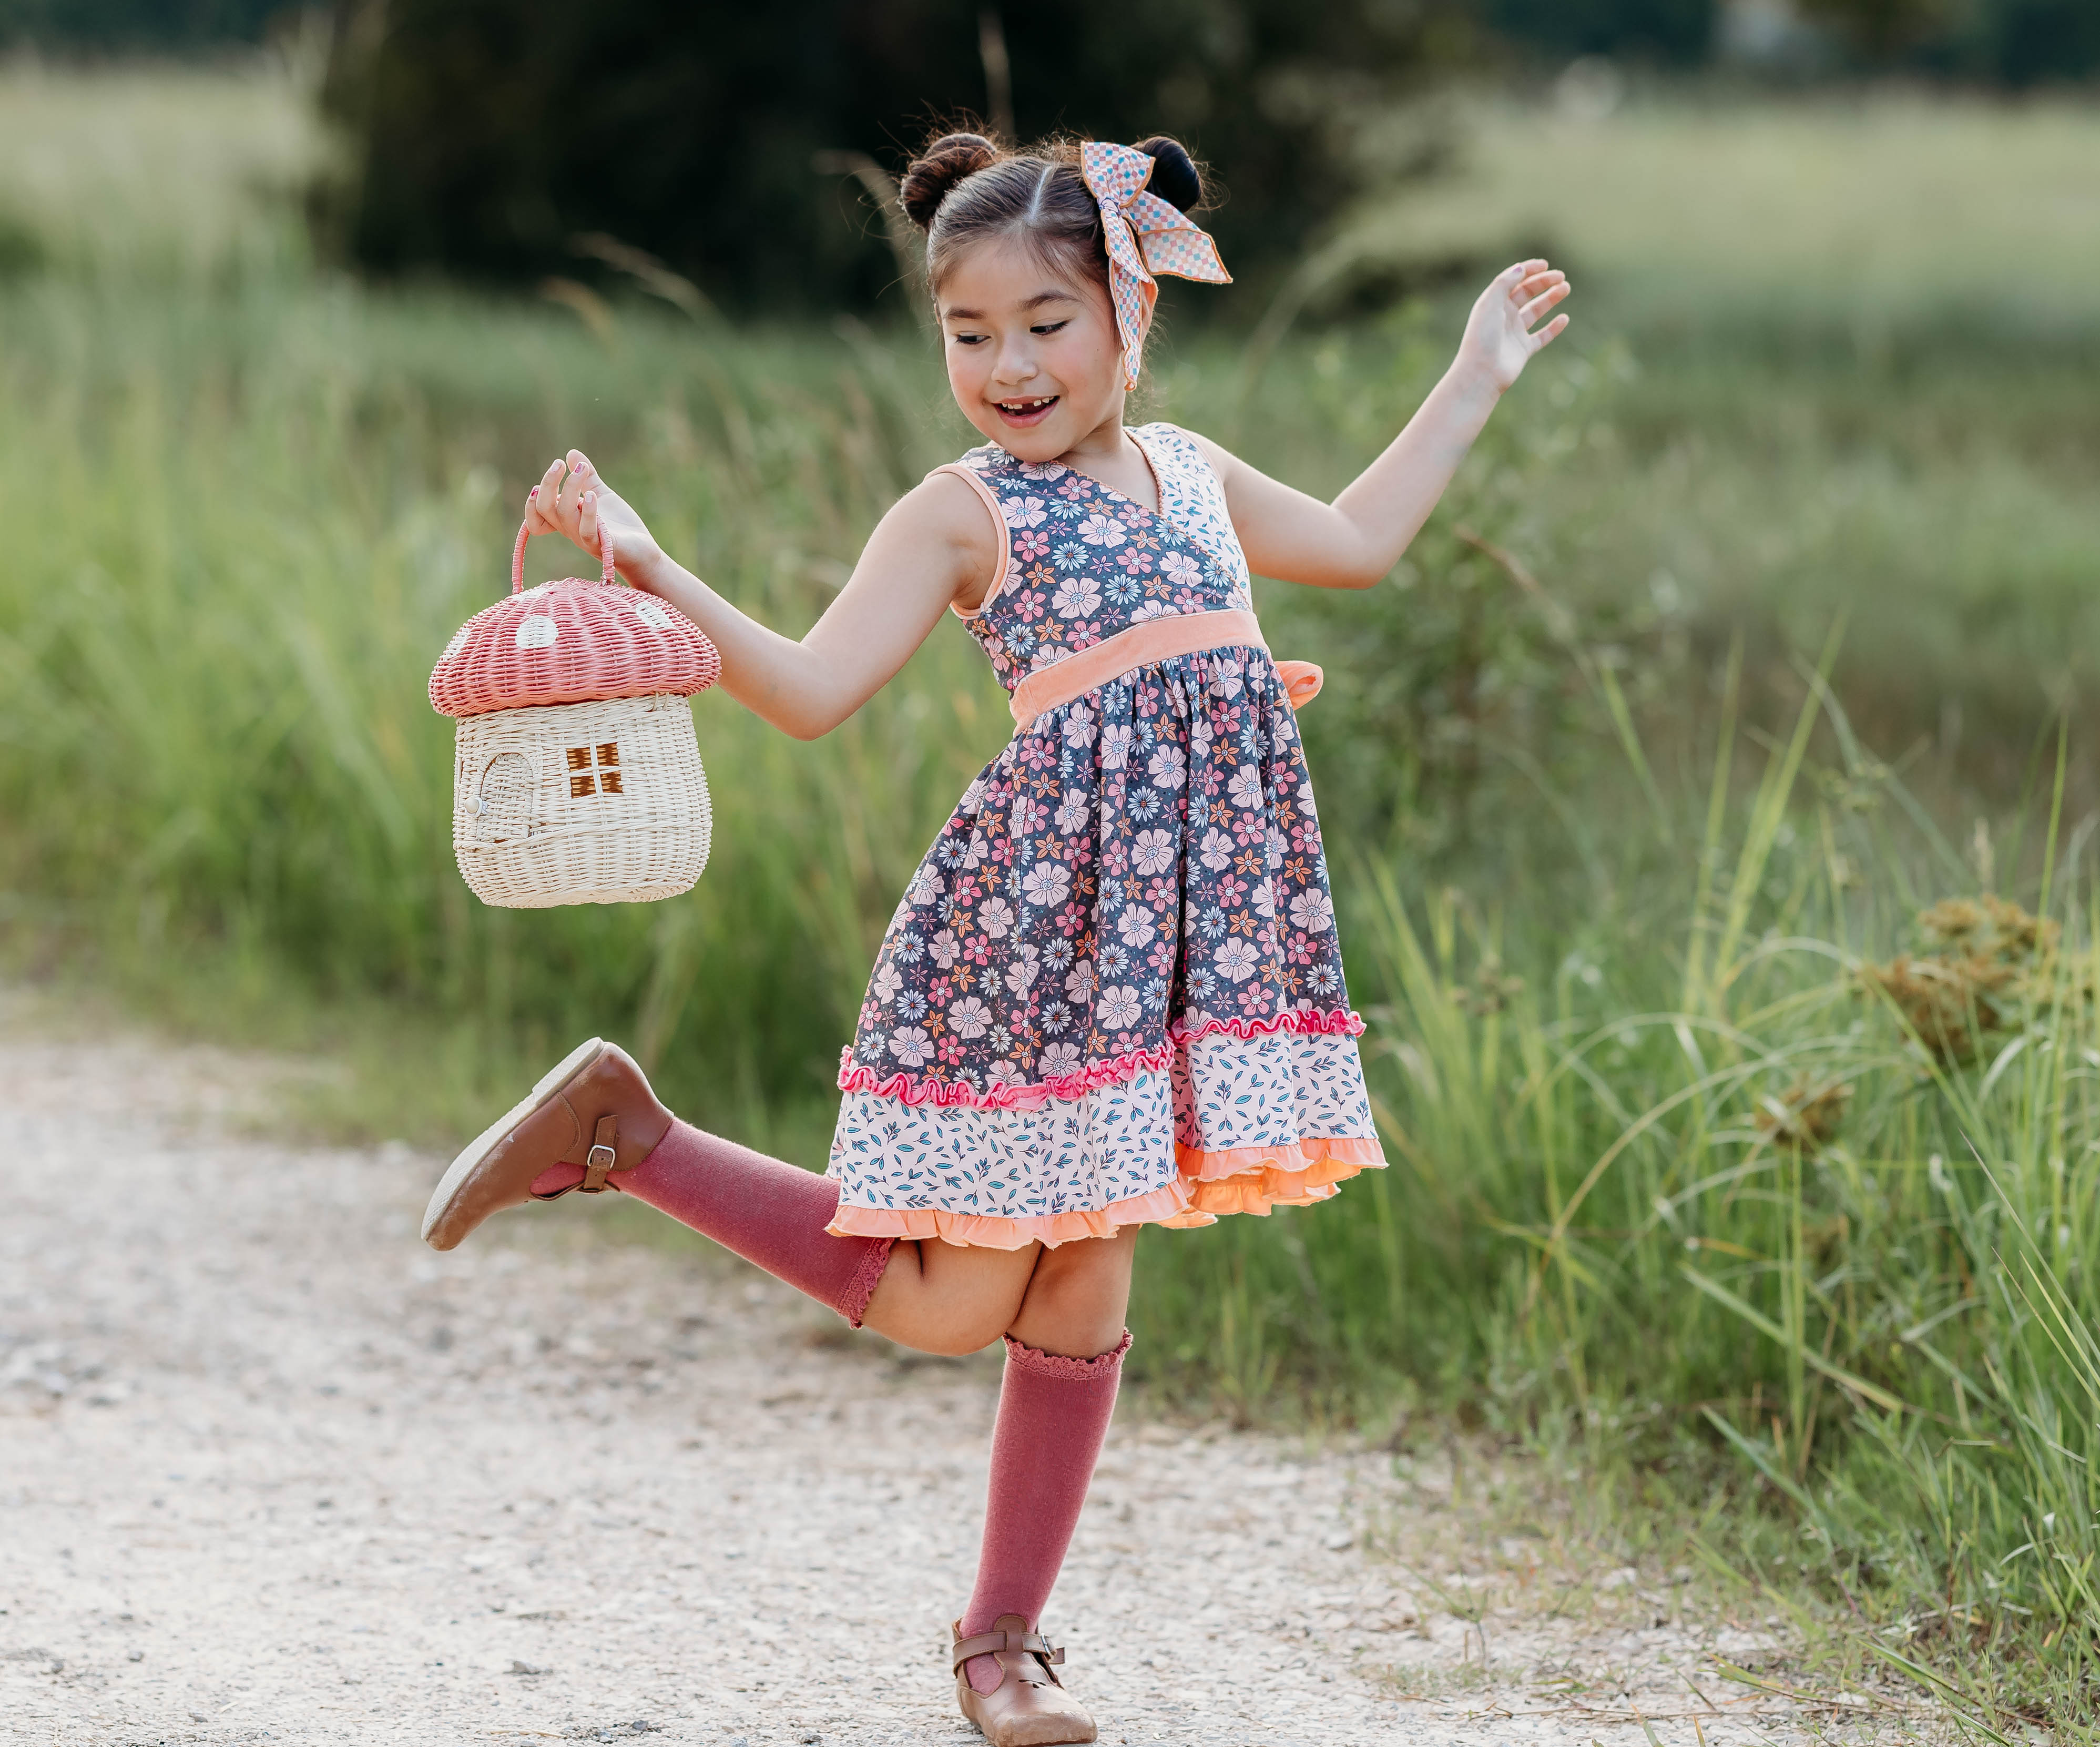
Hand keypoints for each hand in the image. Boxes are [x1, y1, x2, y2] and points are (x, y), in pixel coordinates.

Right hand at [521, 451, 663, 581]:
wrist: (643, 550)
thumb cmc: (619, 525)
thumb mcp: (601, 494)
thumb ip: (586, 477)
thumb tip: (572, 453)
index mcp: (567, 519)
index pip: (537, 515)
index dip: (531, 500)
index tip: (543, 479)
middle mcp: (570, 529)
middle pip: (544, 509)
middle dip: (548, 484)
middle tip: (559, 464)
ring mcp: (584, 538)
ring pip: (564, 514)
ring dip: (570, 489)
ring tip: (582, 470)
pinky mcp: (602, 545)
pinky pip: (587, 530)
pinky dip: (587, 511)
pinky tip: (592, 495)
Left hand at [1456, 260, 1570, 393]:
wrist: (1481, 373)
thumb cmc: (1482, 338)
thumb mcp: (1489, 304)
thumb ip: (1504, 283)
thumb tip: (1521, 268)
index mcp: (1493, 303)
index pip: (1513, 281)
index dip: (1528, 270)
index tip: (1545, 265)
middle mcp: (1503, 316)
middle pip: (1526, 293)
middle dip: (1543, 282)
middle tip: (1561, 277)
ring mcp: (1514, 333)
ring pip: (1536, 311)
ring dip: (1551, 299)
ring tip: (1565, 288)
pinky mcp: (1524, 349)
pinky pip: (1542, 336)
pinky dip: (1553, 327)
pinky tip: (1564, 318)